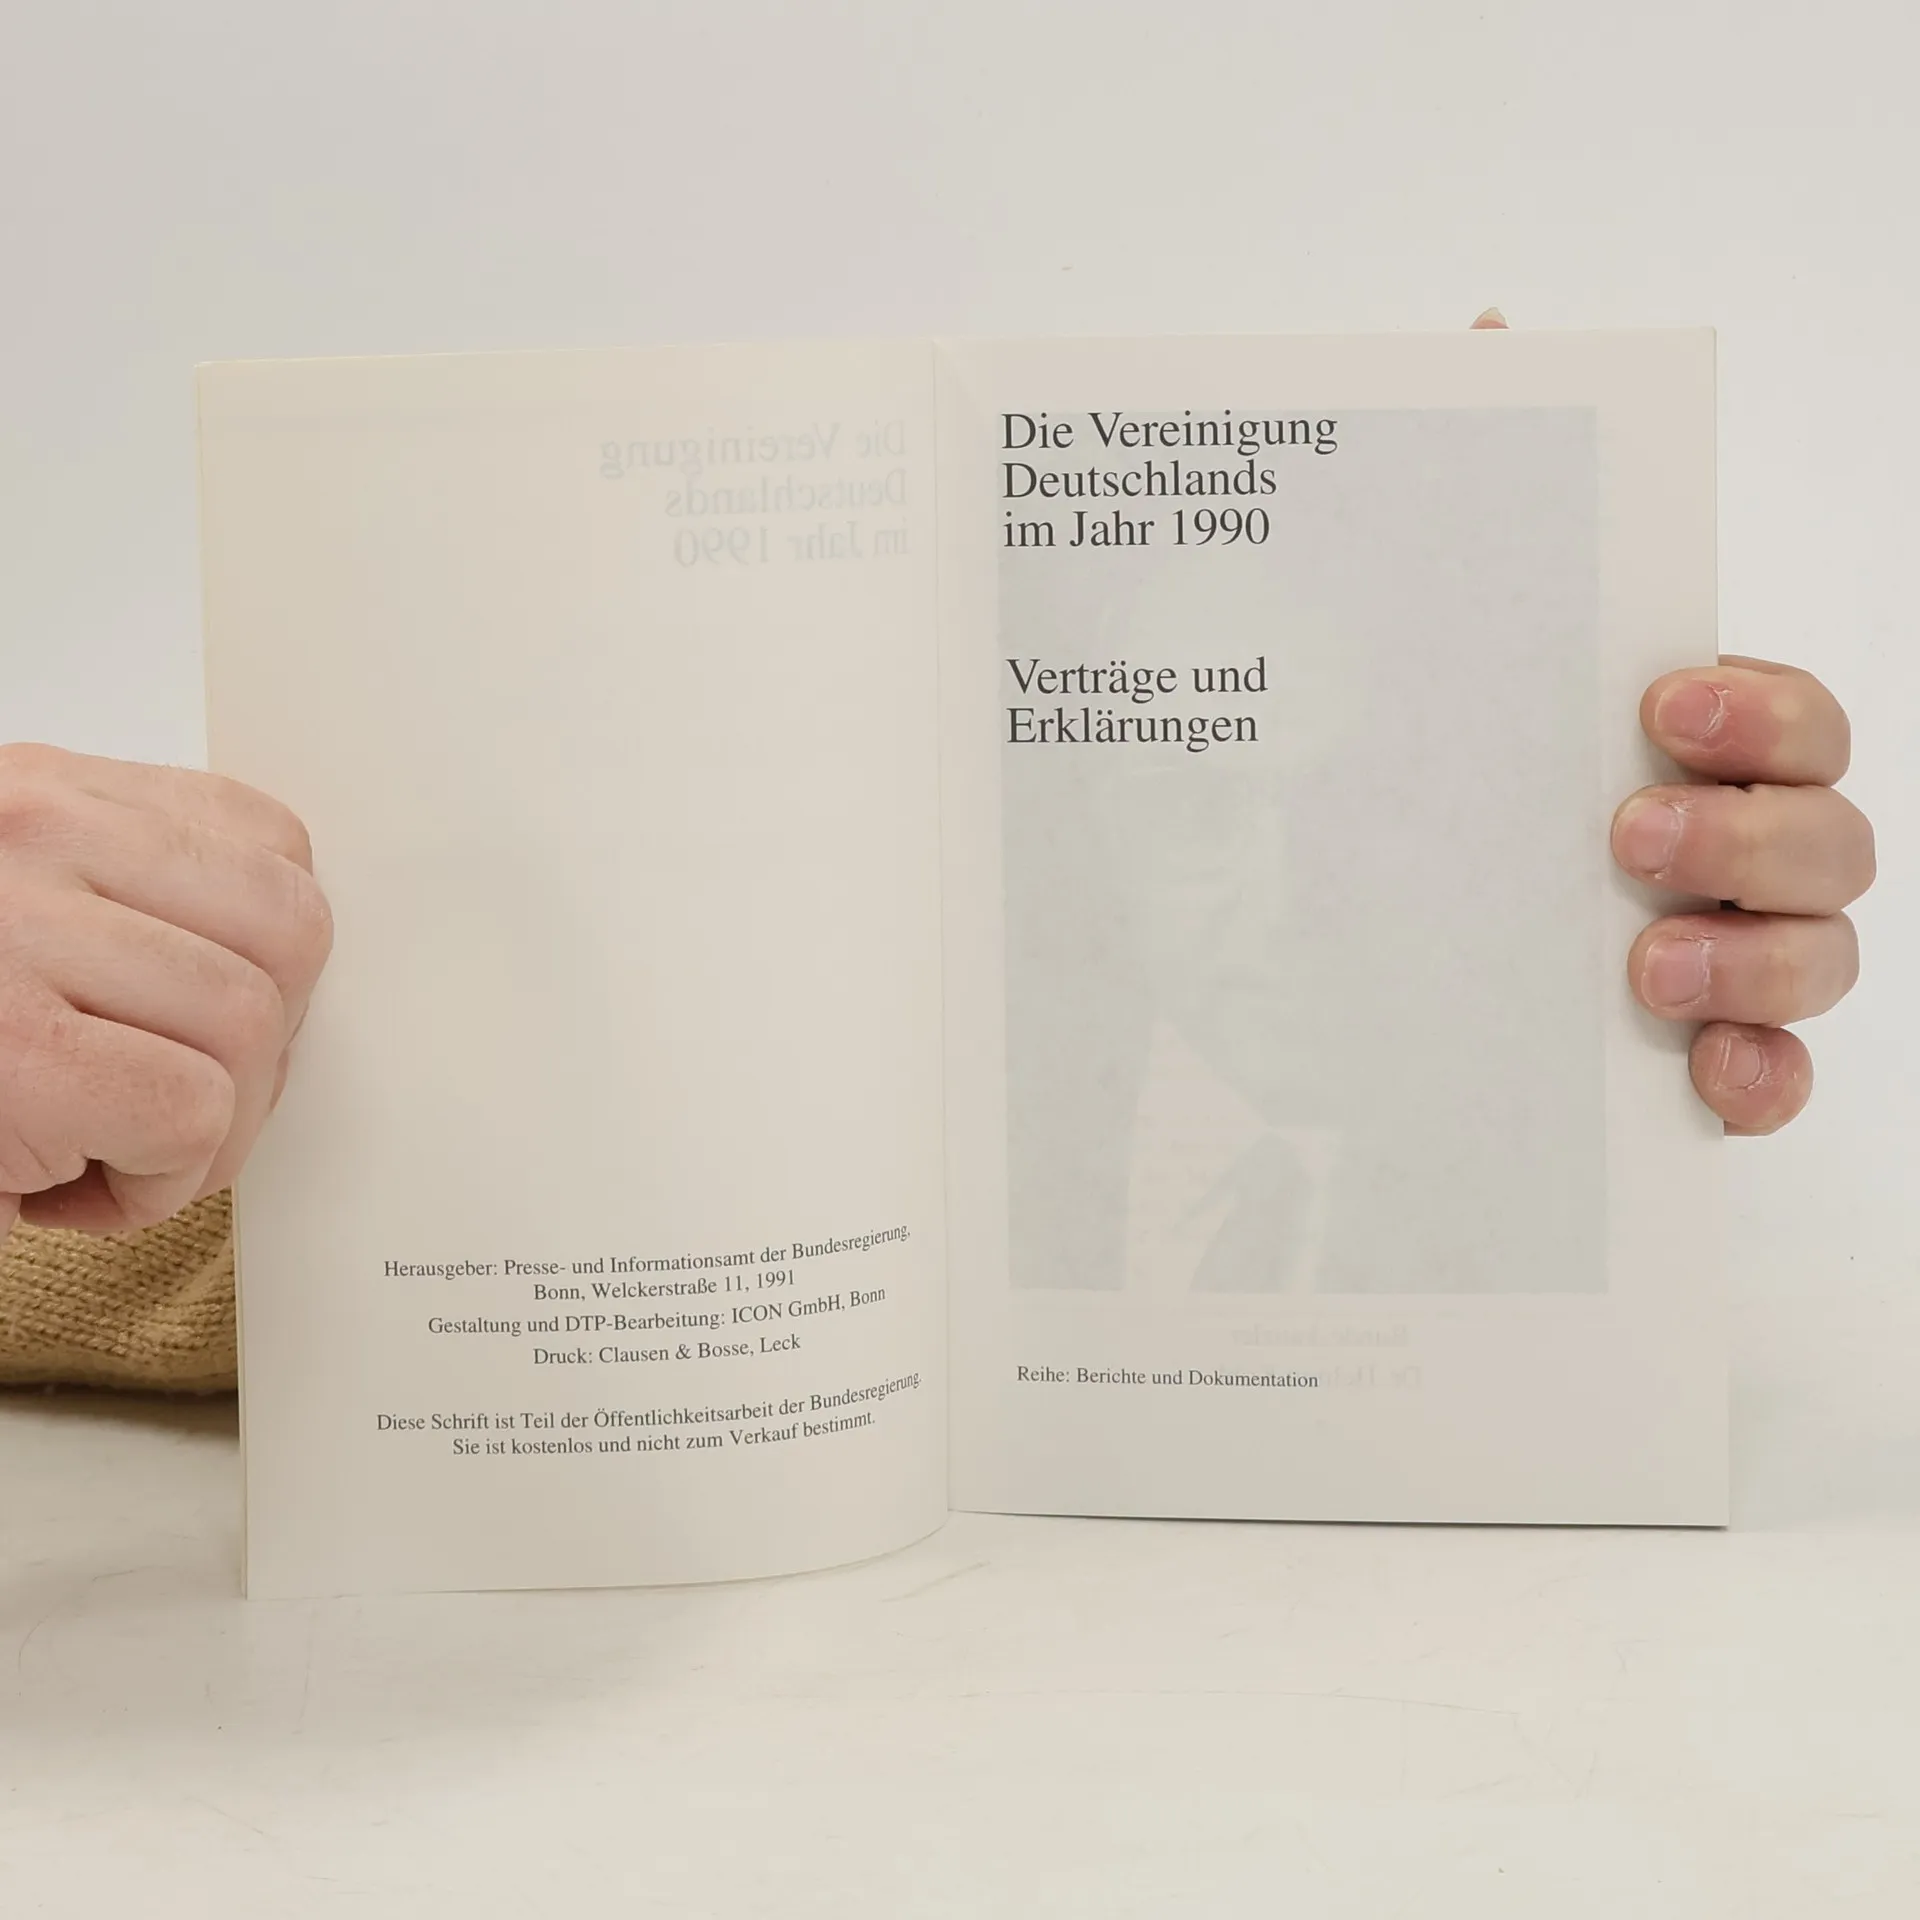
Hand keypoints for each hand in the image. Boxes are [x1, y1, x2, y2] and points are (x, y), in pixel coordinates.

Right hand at [0, 743, 331, 1235]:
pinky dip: (157, 1185)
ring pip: (252, 1027)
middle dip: (265, 1047)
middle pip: (292, 931)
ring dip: (208, 1132)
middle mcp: (33, 835)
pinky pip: (191, 1113)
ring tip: (108, 1156)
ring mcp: (17, 930)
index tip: (209, 1027)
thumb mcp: (16, 921)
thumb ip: (127, 911)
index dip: (271, 959)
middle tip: (176, 1107)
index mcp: (43, 798)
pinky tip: (67, 1192)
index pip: (267, 845)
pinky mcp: (20, 1051)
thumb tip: (280, 979)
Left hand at [1471, 308, 1872, 1132]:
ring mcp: (1726, 957)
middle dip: (1751, 831)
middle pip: (1835, 834)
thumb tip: (1494, 327)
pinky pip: (1778, 1079)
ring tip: (1640, 962)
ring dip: (1757, 959)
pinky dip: (1761, 1083)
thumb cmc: (1405, 787)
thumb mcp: (1410, 657)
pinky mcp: (1695, 1057)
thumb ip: (1468, 508)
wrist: (1320, 955)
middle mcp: (1729, 848)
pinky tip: (1703, 1079)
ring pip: (1827, 954)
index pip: (1790, 712)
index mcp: (1677, 753)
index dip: (1760, 708)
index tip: (1661, 703)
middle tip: (1624, 832)